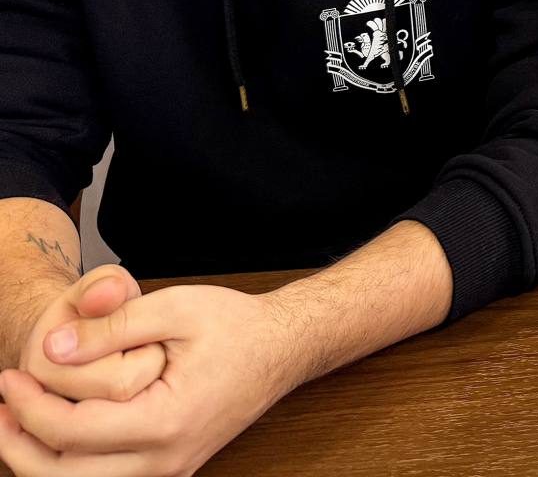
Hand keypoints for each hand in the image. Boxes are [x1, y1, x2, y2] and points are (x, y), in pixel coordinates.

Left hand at [0, 283, 291, 475]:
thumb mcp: (176, 307)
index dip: (30, 405)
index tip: (10, 375)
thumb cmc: (234, 325)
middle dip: (18, 446)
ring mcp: (167, 472)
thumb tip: (53, 347)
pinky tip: (54, 434)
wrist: (280, 348)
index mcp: (167, 422)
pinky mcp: (166, 471)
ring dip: (38, 462)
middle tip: (2, 406)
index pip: (72, 432)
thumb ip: (114, 325)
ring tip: (16, 422)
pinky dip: (68, 466)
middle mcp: (165, 461)